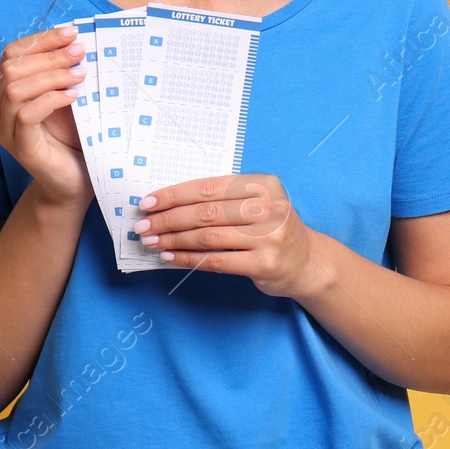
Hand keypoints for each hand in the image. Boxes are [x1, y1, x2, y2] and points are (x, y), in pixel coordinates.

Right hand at [0, 24, 90, 207]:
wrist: (75, 181)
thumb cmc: (74, 136)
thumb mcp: (70, 97)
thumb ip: (67, 72)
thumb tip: (81, 41)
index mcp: (9, 90)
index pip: (13, 53)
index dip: (41, 39)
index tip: (72, 32)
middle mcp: (0, 107)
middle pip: (12, 67)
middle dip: (49, 55)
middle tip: (81, 52)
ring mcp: (6, 129)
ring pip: (15, 88)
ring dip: (51, 76)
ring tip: (80, 74)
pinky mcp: (19, 146)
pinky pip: (25, 115)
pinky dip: (50, 100)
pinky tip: (74, 97)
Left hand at [133, 173, 318, 297]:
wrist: (306, 261)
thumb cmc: (271, 227)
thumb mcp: (256, 203)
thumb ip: (222, 199)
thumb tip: (168, 203)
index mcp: (264, 184)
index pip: (209, 187)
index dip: (174, 195)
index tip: (148, 202)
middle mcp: (269, 208)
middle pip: (206, 212)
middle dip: (168, 219)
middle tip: (143, 225)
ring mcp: (268, 237)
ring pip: (208, 237)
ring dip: (173, 239)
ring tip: (152, 241)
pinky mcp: (263, 264)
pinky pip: (215, 261)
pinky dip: (188, 259)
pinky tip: (171, 256)